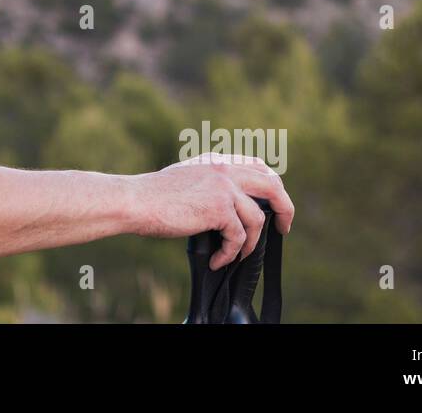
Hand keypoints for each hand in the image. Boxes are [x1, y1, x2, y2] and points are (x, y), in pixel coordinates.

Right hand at [129, 152, 294, 269]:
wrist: (136, 201)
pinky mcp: (218, 208)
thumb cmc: (154, 196)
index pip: (259, 167)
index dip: (273, 186)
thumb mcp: (188, 179)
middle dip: (285, 209)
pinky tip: (217, 260)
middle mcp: (224, 169)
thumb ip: (211, 183)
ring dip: (250, 243)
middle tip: (282, 229)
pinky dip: (230, 254)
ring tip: (234, 255)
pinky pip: (238, 237)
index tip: (274, 206)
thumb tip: (232, 208)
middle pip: (273, 186)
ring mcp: (223, 187)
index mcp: (217, 161)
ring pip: (257, 219)